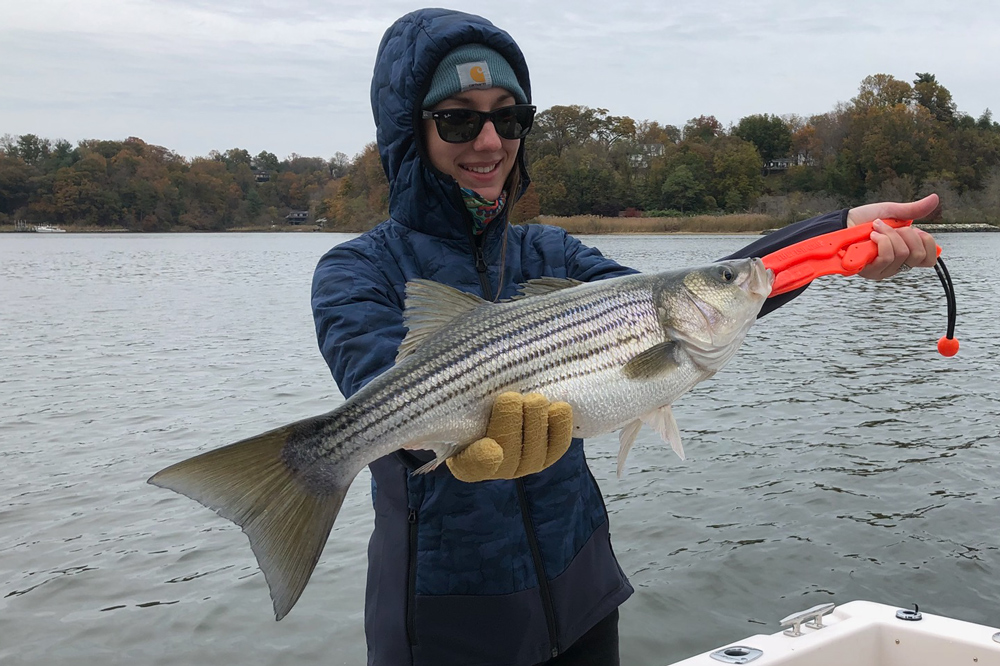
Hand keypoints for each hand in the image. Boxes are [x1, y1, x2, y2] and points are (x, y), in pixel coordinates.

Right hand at [446, 392, 573, 481]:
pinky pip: (557, 447)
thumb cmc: (471, 403)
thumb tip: (415, 387)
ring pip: (535, 451)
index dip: (481, 460)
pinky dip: (560, 427)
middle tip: (512, 398)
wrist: (500, 401)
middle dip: (511, 423)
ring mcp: (524, 464)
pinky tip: (559, 408)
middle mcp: (496, 468)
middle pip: (508, 453)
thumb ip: (446, 402)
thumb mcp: (457, 404)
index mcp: (465, 460)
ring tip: (534, 399)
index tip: (490, 447)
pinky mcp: (547, 455)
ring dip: (535, 423)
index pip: (471, 467)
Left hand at [846, 193, 939, 279]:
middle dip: (907, 234)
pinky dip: (882, 241)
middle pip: (918, 255)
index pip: (930, 259)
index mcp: (906, 254)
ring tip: (877, 229)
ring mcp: (883, 270)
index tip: (913, 229)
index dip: (926, 242)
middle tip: (891, 227)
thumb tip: (935, 199)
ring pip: (902, 254)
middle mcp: (896, 265)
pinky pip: (887, 257)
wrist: (842, 223)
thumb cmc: (864, 219)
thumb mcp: (893, 211)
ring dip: (890, 235)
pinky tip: (872, 236)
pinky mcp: (870, 271)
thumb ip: (914, 210)